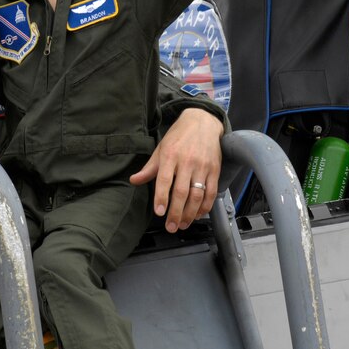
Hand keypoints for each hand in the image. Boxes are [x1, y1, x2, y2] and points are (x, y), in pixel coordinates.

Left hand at [129, 107, 222, 231]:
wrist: (202, 121)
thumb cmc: (178, 136)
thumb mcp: (161, 149)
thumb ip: (149, 168)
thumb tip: (134, 180)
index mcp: (170, 155)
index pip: (165, 180)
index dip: (161, 197)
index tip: (159, 212)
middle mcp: (187, 161)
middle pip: (182, 191)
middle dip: (176, 212)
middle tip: (171, 227)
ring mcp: (202, 166)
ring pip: (197, 195)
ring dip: (190, 213)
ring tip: (183, 224)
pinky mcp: (215, 170)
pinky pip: (211, 192)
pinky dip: (205, 206)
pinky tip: (198, 214)